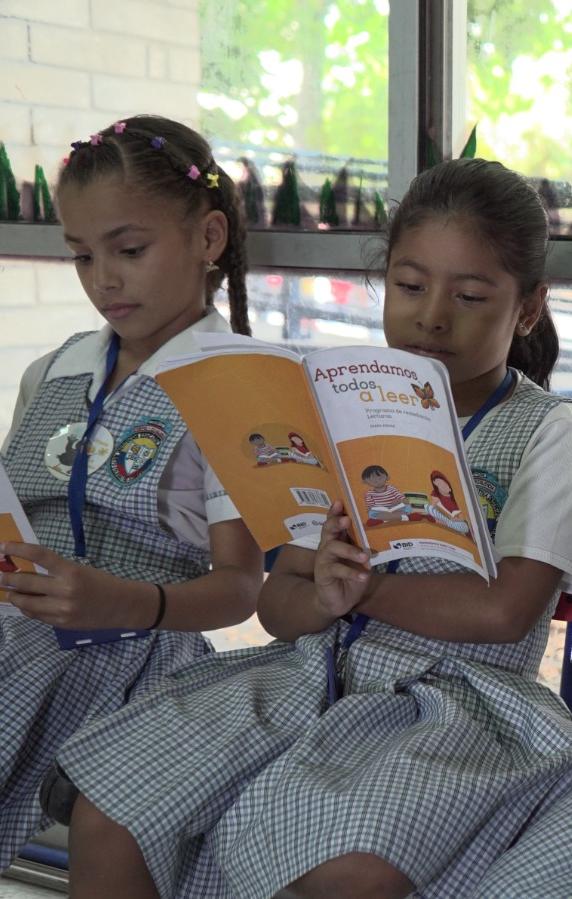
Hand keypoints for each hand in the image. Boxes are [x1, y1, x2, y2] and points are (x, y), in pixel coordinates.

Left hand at [0, 541, 150, 628]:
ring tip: (8, 591)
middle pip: (26, 582)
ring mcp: (61, 610)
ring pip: (26, 602)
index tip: (3, 546)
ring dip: (14, 595)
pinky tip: (25, 603)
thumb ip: (55, 571)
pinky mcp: (60, 623)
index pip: (39, 556)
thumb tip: (26, 569)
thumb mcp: (79, 570)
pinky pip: (36, 615)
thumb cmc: (101, 583)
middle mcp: (64, 591)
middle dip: (7, 578)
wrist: (121, 606)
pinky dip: (27, 608)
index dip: (18, 549)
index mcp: (71, 571)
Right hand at [313, 501, 370, 620]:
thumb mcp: (360, 560)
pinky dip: (351, 573)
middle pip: (328, 530)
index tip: (340, 501)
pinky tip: (363, 576)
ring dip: (349, 550)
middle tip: (347, 520)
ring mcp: (323, 560)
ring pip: (332, 548)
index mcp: (336, 539)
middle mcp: (327, 546)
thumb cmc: (350, 576)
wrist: (338, 601)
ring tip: (364, 556)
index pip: (333, 522)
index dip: (335, 511)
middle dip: (337, 523)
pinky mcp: (323, 574)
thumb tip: (379, 533)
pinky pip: (337, 570)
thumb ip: (364, 547)